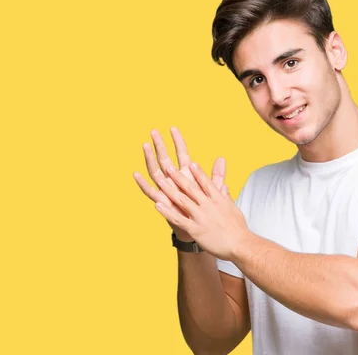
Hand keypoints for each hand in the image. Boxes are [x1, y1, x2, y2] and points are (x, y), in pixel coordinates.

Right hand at [133, 127, 226, 241]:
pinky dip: (144, 184)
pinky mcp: (164, 203)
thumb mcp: (212, 190)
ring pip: (156, 172)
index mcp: (187, 176)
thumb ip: (216, 175)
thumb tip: (222, 158)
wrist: (202, 230)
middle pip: (165, 159)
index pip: (181, 154)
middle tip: (153, 131)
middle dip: (160, 145)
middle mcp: (175, 181)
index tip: (173, 128)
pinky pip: (151, 192)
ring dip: (150, 159)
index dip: (178, 142)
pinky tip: (136, 174)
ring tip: (145, 146)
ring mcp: (167, 191)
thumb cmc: (206, 210)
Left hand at [154, 161, 250, 260]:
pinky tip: (157, 205)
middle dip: (178, 177)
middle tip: (169, 168)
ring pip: (182, 200)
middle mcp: (208, 205)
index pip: (206, 182)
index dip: (197, 172)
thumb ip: (226, 197)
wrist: (241, 245)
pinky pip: (178, 219)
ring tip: (160, 182)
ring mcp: (201, 216)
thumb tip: (224, 186)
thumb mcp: (234, 209)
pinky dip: (167, 212)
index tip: (190, 164)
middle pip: (191, 188)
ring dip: (170, 190)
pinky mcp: (195, 229)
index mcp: (218, 199)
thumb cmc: (239, 229)